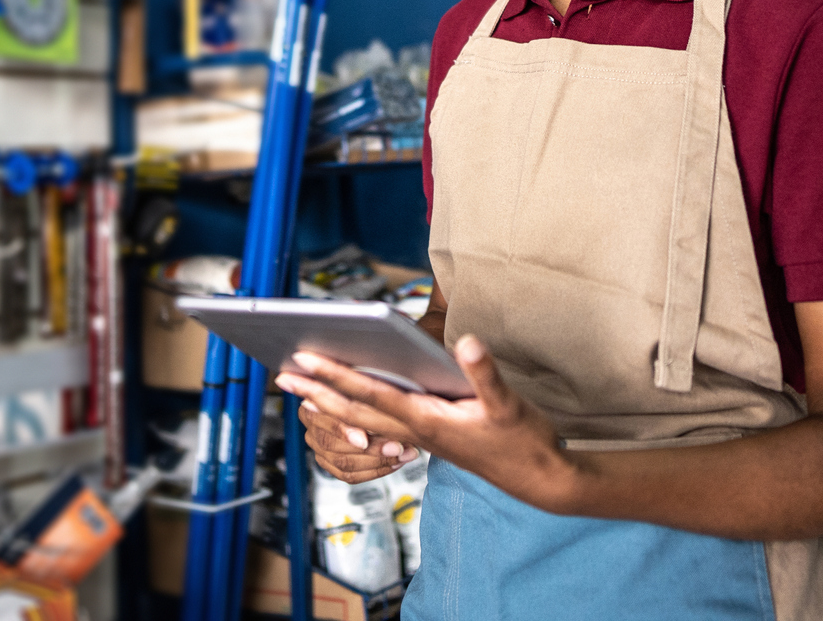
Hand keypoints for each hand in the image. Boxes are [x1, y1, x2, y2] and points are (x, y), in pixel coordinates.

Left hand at [276, 336, 581, 512]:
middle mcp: (416, 430)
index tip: (305, 360)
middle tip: (282, 375)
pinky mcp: (430, 437)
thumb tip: (466, 342)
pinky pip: (382, 425)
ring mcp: (421, 436)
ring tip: (303, 390)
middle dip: (318, 392)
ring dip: (332, 403)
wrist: (539, 480)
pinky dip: (357, 414)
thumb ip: (485, 374)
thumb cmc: (523, 442)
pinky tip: (348, 408)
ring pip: (365, 419)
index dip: (337, 375)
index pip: (372, 393)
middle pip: (356, 409)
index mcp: (428, 420)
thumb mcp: (509, 405)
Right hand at [296, 401, 415, 483]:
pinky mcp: (332, 466)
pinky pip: (350, 476)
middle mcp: (312, 428)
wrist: (372, 404)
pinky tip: (395, 463)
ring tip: (404, 453)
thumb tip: (369, 398)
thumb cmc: (365, 391)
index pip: (322, 420)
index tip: (364, 438)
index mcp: (312, 404)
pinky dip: (375, 471)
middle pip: (332, 446)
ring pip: (344, 464)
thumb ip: (361, 394)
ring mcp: (320, 449)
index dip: (343, 430)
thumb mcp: (363, 386)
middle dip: (370, 449)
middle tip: (397, 446)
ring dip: (379, 461)